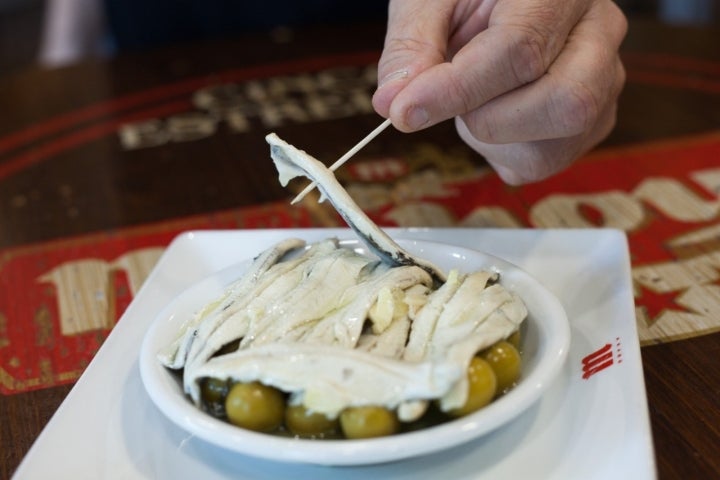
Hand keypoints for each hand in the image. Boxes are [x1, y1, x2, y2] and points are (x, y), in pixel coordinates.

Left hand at [372, 0, 626, 183]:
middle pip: (564, 103)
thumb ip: (411, 44)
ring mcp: (605, 81)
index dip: (457, 90)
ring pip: (558, 144)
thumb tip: (393, 102)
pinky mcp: (593, 119)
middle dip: (487, 119)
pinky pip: (546, 161)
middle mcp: (599, 34)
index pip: (521, 51)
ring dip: (493, 137)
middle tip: (448, 98)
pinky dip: (502, 151)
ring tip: (472, 101)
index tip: (404, 110)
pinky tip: (491, 115)